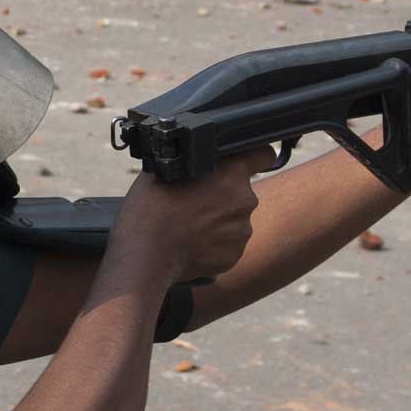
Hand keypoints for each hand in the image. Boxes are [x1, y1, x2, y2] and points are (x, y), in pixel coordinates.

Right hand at [111, 147, 275, 288]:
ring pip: (233, 220)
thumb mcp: (168, 167)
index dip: (255, 158)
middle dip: (223, 195)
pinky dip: (213, 244)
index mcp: (232, 172)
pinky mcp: (234, 255)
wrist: (146, 251)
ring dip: (217, 222)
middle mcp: (245, 199)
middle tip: (194, 202)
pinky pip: (227, 244)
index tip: (245, 164)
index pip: (264, 155)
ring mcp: (241, 230)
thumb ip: (196, 161)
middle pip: (241, 192)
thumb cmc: (151, 206)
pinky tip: (191, 243)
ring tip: (188, 226)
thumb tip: (201, 162)